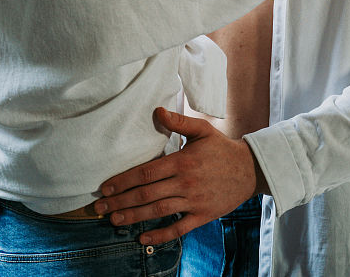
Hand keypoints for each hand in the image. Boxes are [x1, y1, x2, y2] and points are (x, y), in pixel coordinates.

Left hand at [93, 107, 262, 244]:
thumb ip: (178, 122)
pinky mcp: (202, 215)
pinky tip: (143, 238)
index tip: (105, 187)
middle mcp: (185, 182)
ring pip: (157, 211)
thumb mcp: (202, 130)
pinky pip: (178, 228)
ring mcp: (194, 200)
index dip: (123, 180)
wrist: (250, 170)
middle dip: (120, 201)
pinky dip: (159, 235)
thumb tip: (157, 110)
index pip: (146, 172)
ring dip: (133, 217)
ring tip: (114, 221)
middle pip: (146, 194)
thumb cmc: (222, 149)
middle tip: (100, 208)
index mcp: (182, 161)